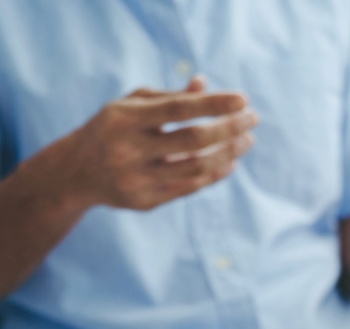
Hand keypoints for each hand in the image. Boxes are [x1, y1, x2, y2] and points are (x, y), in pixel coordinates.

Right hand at [60, 76, 256, 210]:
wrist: (75, 172)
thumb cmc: (114, 128)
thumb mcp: (133, 105)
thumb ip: (170, 96)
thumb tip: (205, 84)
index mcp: (124, 118)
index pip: (178, 108)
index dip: (214, 104)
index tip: (244, 100)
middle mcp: (127, 149)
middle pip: (194, 139)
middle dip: (230, 128)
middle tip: (253, 119)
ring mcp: (135, 178)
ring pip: (197, 167)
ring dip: (230, 152)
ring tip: (247, 140)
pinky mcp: (144, 201)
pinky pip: (191, 187)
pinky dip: (216, 173)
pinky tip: (231, 161)